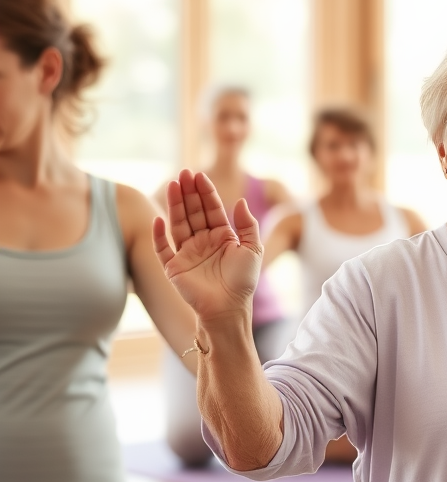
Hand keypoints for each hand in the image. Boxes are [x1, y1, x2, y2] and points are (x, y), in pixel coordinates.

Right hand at [152, 169, 261, 322]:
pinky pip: (162, 248)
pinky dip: (159, 235)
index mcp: (222, 236)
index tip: (199, 176)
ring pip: (178, 224)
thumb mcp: (253, 249)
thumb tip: (240, 201)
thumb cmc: (243, 281)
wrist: (229, 308)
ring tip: (173, 185)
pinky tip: (159, 219)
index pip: (211, 209)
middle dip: (188, 193)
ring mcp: (187, 253)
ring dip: (174, 205)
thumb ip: (247, 225)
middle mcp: (202, 241)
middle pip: (193, 212)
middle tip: (184, 173)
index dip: (205, 192)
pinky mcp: (173, 267)